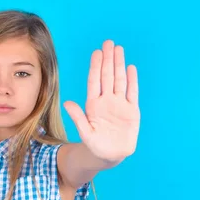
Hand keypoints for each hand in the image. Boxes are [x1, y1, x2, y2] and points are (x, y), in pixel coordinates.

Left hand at [63, 40, 139, 163]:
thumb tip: (67, 103)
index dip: (95, 67)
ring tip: (119, 49)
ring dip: (119, 65)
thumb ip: (78, 118)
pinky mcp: (131, 111)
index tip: (97, 53)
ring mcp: (119, 104)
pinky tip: (131, 68)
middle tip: (108, 43)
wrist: (110, 156)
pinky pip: (132, 93)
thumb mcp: (85, 133)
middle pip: (107, 76)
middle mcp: (107, 101)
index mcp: (94, 105)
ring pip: (120, 80)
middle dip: (108, 60)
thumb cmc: (95, 146)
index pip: (95, 82)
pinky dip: (132, 81)